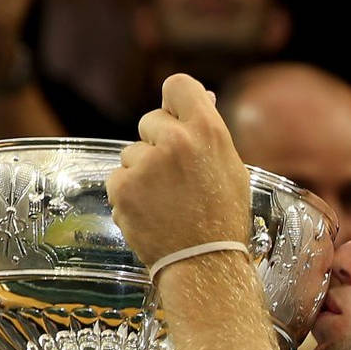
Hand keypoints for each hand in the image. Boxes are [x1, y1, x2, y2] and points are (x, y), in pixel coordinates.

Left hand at [107, 74, 251, 267]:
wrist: (205, 264)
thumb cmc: (223, 218)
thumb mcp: (231, 167)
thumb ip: (209, 131)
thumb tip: (202, 97)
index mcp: (207, 131)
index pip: (178, 85)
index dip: (175, 101)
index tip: (176, 116)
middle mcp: (175, 141)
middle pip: (150, 120)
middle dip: (157, 142)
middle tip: (176, 176)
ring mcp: (145, 164)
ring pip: (132, 153)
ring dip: (142, 172)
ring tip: (166, 201)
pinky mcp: (122, 187)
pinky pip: (118, 178)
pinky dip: (129, 194)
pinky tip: (151, 211)